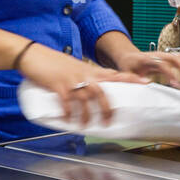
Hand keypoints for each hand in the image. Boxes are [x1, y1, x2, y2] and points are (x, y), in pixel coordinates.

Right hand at [16, 44, 147, 126]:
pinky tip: (67, 120)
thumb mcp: (72, 67)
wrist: (33, 54)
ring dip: (87, 114)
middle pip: (102, 92)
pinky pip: (67, 101)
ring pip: (86, 98)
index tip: (146, 82)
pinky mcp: (58, 85)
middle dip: (107, 109)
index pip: (115, 74)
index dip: (131, 79)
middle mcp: (84, 74)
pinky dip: (68, 112)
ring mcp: (71, 79)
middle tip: (109, 122)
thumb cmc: (51, 62)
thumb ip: (82, 77)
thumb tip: (87, 93)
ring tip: (85, 125)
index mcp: (89, 70)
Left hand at [114, 49, 179, 86]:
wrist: (128, 57)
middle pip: (175, 58)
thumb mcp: (127, 74)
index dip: (171, 74)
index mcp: (147, 59)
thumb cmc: (128, 66)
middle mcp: (157, 55)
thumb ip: (134, 79)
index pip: (163, 65)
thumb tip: (147, 83)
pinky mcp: (167, 57)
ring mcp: (163, 55)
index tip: (177, 85)